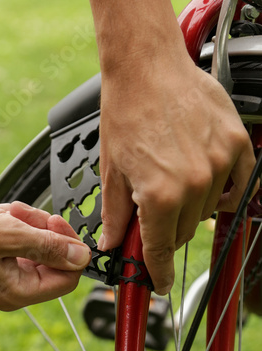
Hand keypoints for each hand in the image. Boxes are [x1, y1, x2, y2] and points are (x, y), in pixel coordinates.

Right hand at [0, 193, 90, 309]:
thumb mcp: (9, 234)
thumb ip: (50, 248)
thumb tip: (82, 258)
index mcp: (17, 291)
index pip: (67, 278)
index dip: (70, 249)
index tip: (59, 225)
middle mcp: (12, 286)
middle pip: (52, 258)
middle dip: (43, 230)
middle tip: (25, 214)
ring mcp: (3, 271)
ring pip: (37, 244)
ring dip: (29, 223)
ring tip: (9, 212)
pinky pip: (20, 238)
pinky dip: (16, 223)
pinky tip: (1, 214)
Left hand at [97, 57, 257, 294]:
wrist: (147, 67)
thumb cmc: (126, 112)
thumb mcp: (113, 170)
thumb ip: (118, 214)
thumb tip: (115, 243)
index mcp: (160, 194)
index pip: (160, 249)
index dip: (156, 271)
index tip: (158, 283)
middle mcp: (195, 183)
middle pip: (184, 233)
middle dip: (166, 232)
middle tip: (154, 212)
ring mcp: (221, 163)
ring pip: (207, 211)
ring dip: (191, 208)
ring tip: (174, 180)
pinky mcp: (237, 145)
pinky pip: (238, 185)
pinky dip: (222, 190)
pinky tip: (205, 180)